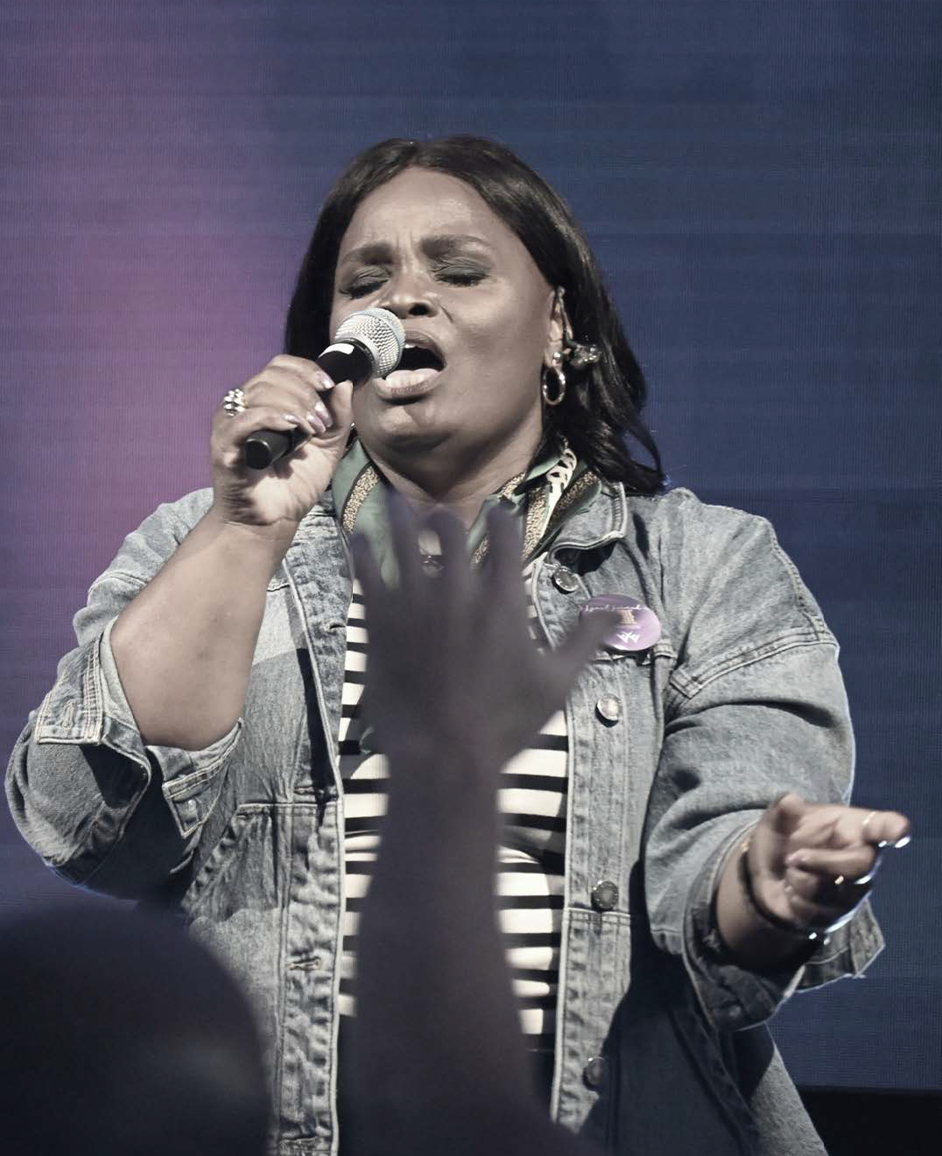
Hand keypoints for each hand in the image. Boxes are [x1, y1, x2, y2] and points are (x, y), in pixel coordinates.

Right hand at [211, 355, 354, 526]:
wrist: (273, 522)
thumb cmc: (293, 485)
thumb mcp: (327, 447)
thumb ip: (337, 416)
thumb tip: (345, 382)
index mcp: (264, 402)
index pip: (280, 366)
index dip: (305, 369)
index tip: (328, 385)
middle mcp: (243, 407)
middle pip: (271, 375)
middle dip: (305, 392)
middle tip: (323, 420)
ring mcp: (230, 425)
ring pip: (260, 392)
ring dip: (294, 405)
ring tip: (312, 430)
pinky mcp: (224, 446)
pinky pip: (244, 419)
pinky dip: (272, 417)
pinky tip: (293, 428)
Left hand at [350, 491, 619, 773]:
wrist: (444, 757)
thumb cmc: (506, 725)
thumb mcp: (558, 683)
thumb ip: (585, 640)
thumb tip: (617, 612)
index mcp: (503, 598)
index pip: (503, 534)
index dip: (499, 516)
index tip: (495, 510)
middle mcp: (458, 589)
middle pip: (448, 529)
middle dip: (446, 517)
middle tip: (441, 515)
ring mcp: (415, 602)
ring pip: (403, 538)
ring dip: (400, 515)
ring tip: (395, 501)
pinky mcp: (381, 621)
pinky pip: (367, 572)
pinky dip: (362, 551)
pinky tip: (357, 538)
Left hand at [747, 794, 911, 930]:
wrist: (765, 879)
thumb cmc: (782, 841)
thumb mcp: (775, 821)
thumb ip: (782, 810)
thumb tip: (791, 801)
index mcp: (852, 828)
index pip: (881, 827)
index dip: (892, 829)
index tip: (900, 831)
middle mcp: (862, 859)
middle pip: (861, 867)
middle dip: (821, 862)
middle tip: (791, 857)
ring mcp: (854, 890)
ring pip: (834, 893)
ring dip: (799, 881)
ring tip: (791, 872)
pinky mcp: (841, 915)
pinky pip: (819, 913)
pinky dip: (795, 901)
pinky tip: (791, 892)